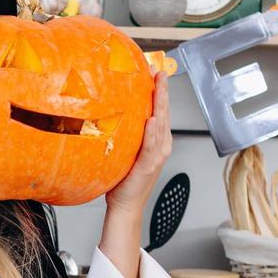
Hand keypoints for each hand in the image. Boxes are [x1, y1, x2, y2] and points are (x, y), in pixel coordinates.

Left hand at [105, 71, 172, 218]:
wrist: (125, 205)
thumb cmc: (125, 181)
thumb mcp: (127, 151)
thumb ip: (127, 134)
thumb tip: (113, 114)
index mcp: (157, 141)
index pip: (161, 111)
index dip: (160, 91)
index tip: (157, 73)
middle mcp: (161, 146)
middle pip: (164, 112)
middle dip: (162, 91)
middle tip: (160, 72)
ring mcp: (157, 155)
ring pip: (161, 124)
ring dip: (161, 104)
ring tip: (159, 86)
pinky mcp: (148, 165)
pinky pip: (152, 145)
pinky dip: (153, 132)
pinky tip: (153, 119)